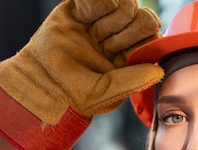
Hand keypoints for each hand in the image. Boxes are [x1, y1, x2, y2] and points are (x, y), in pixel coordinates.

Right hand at [0, 0, 164, 149]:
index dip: (145, 38)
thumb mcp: (104, 92)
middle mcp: (116, 39)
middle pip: (141, 18)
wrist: (37, 81)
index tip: (125, 50)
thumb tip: (160, 70)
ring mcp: (100, 23)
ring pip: (125, 5)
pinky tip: (86, 16)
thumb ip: (132, 81)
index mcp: (126, 60)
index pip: (150, 39)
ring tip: (95, 33)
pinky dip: (98, 2)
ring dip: (112, 18)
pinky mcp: (81, 10)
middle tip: (107, 43)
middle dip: (129, 28)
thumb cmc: (70, 94)